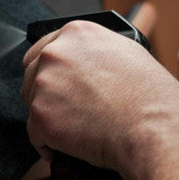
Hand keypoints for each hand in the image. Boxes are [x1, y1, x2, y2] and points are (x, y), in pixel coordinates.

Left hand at [20, 19, 178, 179]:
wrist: (149, 126)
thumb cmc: (146, 96)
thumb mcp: (122, 52)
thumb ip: (88, 51)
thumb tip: (77, 61)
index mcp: (74, 34)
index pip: (40, 51)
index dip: (47, 72)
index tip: (54, 84)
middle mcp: (54, 54)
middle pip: (31, 77)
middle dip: (46, 94)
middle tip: (69, 108)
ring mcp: (44, 84)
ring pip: (31, 103)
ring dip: (47, 116)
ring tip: (75, 124)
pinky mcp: (40, 114)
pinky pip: (33, 133)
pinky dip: (46, 142)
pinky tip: (63, 145)